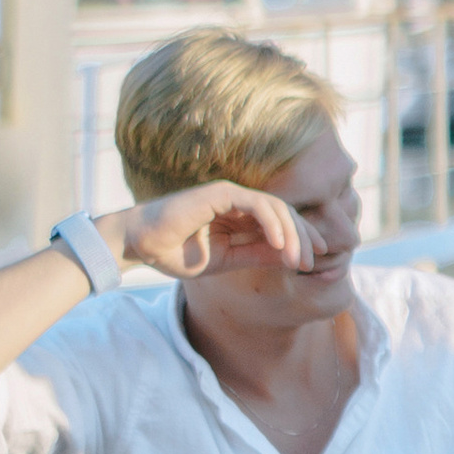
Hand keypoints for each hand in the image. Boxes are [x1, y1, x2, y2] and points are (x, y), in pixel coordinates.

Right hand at [117, 179, 314, 280]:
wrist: (140, 245)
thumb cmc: (175, 252)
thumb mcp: (226, 260)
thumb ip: (256, 256)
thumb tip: (291, 258)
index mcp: (239, 217)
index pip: (280, 223)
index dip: (300, 239)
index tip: (313, 260)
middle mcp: (238, 202)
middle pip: (284, 213)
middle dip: (303, 236)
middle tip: (312, 260)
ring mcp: (230, 195)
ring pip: (275, 207)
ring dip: (292, 233)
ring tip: (298, 258)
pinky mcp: (221, 192)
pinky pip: (257, 204)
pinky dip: (272, 223)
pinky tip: (280, 245)